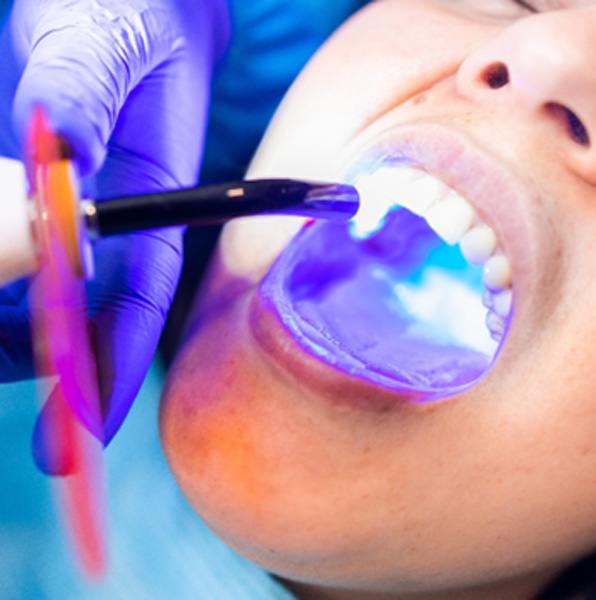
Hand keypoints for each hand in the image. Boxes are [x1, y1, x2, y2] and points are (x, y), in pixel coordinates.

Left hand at [0, 0, 228, 470]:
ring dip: (6, 337)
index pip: (138, 298)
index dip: (115, 365)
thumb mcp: (110, 41)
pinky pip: (0, 263)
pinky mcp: (14, 199)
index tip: (87, 428)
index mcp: (150, 202)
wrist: (114, 1)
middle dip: (50, 375)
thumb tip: (63, 167)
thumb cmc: (131, 15)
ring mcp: (52, 216)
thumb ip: (85, 95)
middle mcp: (103, 223)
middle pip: (77, 319)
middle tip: (34, 431)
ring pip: (26, 305)